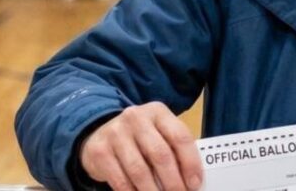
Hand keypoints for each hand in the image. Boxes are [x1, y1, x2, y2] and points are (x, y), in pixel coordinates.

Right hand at [80, 102, 202, 190]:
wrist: (100, 134)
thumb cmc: (139, 138)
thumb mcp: (157, 134)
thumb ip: (173, 150)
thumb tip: (191, 181)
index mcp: (157, 112)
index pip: (180, 136)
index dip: (191, 163)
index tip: (195, 184)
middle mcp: (136, 118)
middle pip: (160, 154)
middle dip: (173, 182)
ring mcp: (115, 132)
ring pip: (140, 170)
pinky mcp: (100, 150)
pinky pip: (121, 180)